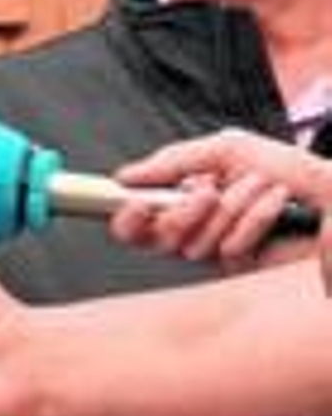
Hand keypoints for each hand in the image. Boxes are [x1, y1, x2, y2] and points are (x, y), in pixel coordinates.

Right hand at [112, 129, 331, 269]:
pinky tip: (277, 203)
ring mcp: (224, 249)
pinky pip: (230, 250)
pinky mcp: (250, 267)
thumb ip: (173, 160)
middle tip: (209, 190)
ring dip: (232, 207)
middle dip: (182, 212)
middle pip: (158, 239)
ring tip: (263, 186)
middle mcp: (200, 227)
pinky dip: (255, 218)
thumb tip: (125, 177)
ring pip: (195, 245)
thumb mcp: (227, 148)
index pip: (136, 222)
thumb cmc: (290, 169)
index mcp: (188, 199)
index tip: (136, 201)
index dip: (128, 217)